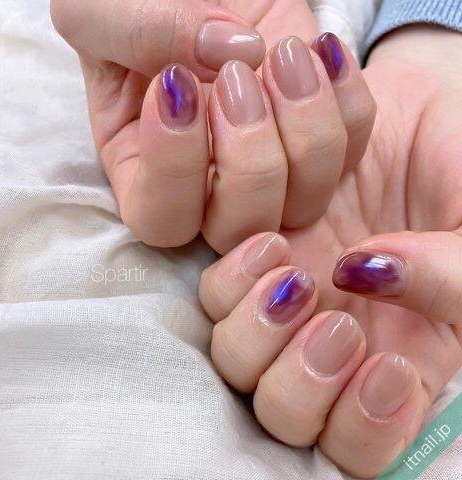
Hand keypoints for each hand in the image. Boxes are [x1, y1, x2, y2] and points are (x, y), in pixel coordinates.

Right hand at [51, 0, 374, 251]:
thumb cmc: (140, 0)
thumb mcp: (103, 7)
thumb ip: (135, 29)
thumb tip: (228, 53)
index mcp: (144, 171)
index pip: (159, 217)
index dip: (174, 168)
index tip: (178, 83)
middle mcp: (208, 186)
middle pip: (238, 228)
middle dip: (250, 159)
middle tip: (241, 73)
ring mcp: (270, 171)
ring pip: (303, 206)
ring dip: (306, 132)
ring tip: (289, 53)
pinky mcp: (314, 144)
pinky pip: (349, 156)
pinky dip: (348, 107)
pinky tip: (323, 51)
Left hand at [199, 26, 461, 477]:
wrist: (414, 110)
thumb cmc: (458, 169)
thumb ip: (453, 276)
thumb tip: (371, 274)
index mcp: (399, 356)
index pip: (358, 441)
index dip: (363, 427)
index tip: (388, 366)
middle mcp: (333, 339)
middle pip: (282, 411)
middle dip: (298, 385)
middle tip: (334, 326)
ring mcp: (286, 301)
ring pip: (236, 362)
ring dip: (255, 334)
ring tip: (293, 278)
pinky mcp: (251, 257)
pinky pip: (216, 295)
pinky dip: (231, 283)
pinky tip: (268, 244)